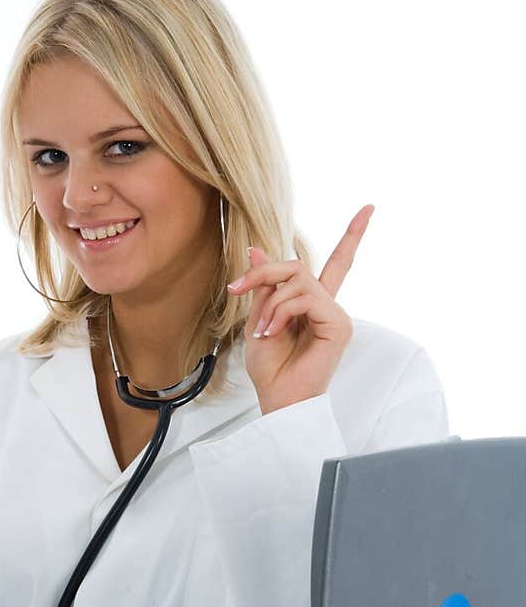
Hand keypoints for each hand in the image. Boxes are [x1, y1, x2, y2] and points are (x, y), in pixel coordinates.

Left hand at [227, 205, 373, 413]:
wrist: (277, 397)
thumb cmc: (270, 367)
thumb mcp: (258, 317)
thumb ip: (263, 285)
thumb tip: (255, 249)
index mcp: (312, 303)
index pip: (336, 263)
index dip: (353, 236)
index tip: (369, 208)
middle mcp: (327, 304)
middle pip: (297, 265)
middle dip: (263, 272)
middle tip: (237, 288)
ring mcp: (336, 313)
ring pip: (298, 280)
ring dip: (270, 301)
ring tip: (262, 330)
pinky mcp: (339, 324)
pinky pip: (306, 298)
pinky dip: (282, 312)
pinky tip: (273, 332)